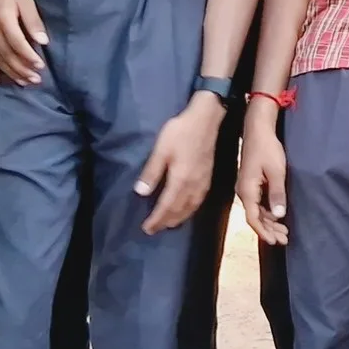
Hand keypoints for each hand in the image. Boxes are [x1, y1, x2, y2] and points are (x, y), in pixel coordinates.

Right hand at [0, 0, 47, 84]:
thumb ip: (33, 21)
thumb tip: (43, 41)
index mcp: (3, 18)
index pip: (17, 43)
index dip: (29, 57)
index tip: (41, 66)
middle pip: (7, 55)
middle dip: (22, 70)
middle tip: (36, 80)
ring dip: (10, 72)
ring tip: (24, 82)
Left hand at [135, 94, 224, 233]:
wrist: (206, 119)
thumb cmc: (180, 132)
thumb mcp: (161, 149)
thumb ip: (152, 172)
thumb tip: (140, 193)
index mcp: (180, 180)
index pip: (166, 206)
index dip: (156, 219)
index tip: (146, 228)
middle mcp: (193, 185)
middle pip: (179, 210)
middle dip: (166, 222)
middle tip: (154, 230)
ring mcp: (203, 182)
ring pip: (191, 207)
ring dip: (179, 218)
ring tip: (169, 224)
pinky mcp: (208, 177)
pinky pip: (199, 201)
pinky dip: (191, 209)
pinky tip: (187, 209)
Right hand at [236, 116, 289, 245]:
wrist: (258, 130)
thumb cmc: (267, 148)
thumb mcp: (276, 171)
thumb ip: (277, 194)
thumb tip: (279, 216)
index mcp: (247, 191)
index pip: (253, 218)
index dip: (264, 232)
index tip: (275, 242)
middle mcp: (244, 192)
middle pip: (255, 217)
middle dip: (269, 230)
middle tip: (285, 239)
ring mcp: (246, 188)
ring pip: (257, 211)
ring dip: (270, 222)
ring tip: (284, 232)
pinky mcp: (251, 183)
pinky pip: (258, 203)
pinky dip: (268, 212)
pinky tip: (278, 216)